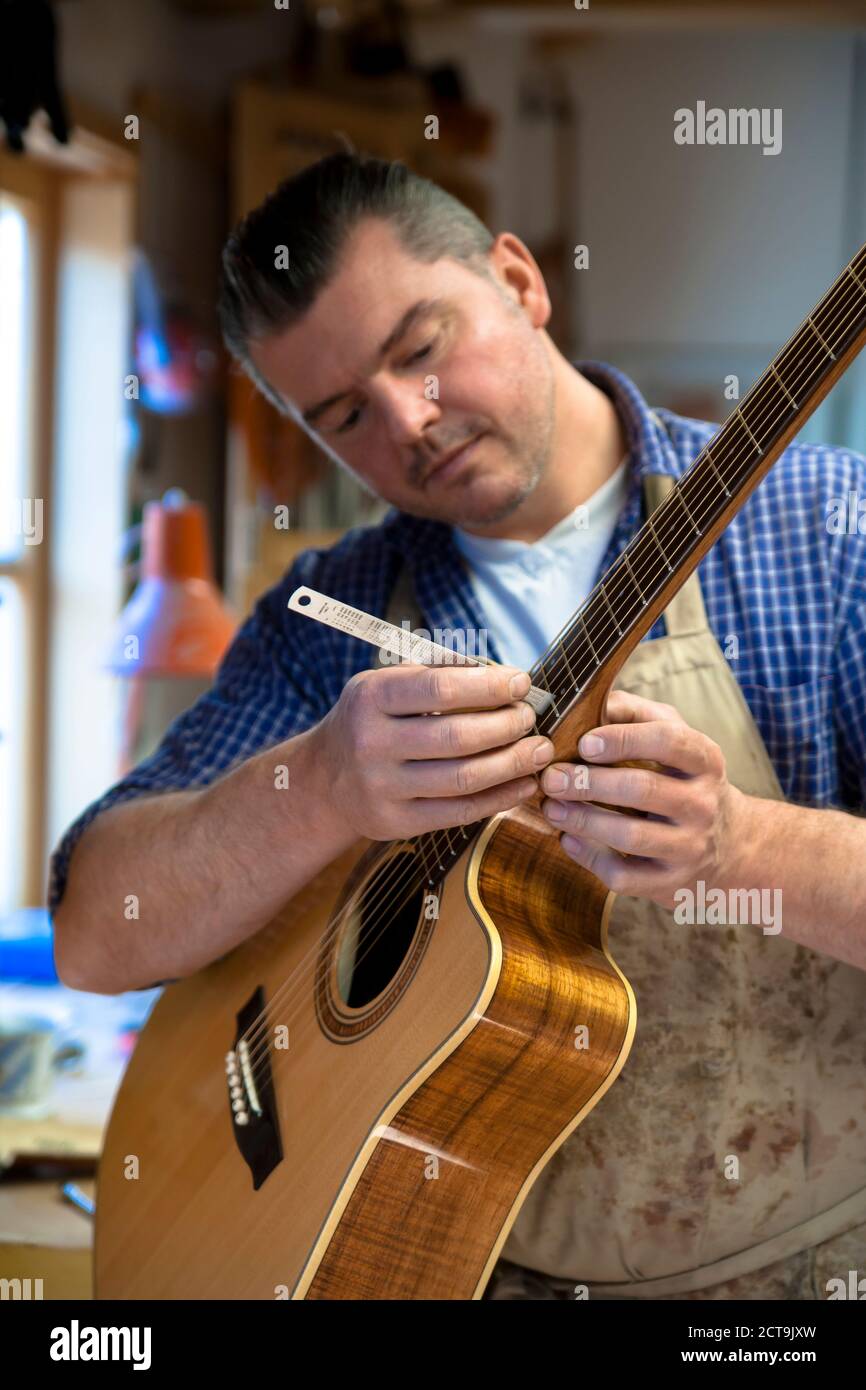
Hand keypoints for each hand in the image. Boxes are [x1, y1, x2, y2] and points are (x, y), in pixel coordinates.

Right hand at [314, 663, 554, 839]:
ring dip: (513, 763)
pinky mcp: (395, 823)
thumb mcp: (385, 684)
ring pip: (464, 778)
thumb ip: (436, 673)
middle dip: (506, 725)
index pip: (440, 688)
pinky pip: (460, 812)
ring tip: (539, 750)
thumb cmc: (371, 720)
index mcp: (371, 697)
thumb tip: (502, 675)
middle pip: (456, 736)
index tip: (522, 683)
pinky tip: (524, 783)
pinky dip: (500, 798)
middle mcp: (371, 743)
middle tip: (530, 718)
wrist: (324, 780)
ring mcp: (381, 788)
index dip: (488, 686)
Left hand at [539, 689, 748, 905]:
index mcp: (704, 760)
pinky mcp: (671, 884)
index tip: (585, 742)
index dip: (623, 739)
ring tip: (551, 807)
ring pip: (630, 835)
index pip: (669, 741)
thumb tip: (587, 699)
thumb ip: (634, 713)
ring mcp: (689, 847)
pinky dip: (589, 858)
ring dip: (582, 820)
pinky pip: (624, 876)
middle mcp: (702, 803)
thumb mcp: (675, 738)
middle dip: (589, 782)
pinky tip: (568, 839)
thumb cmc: (684, 779)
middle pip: (642, 789)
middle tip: (551, 777)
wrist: (730, 845)